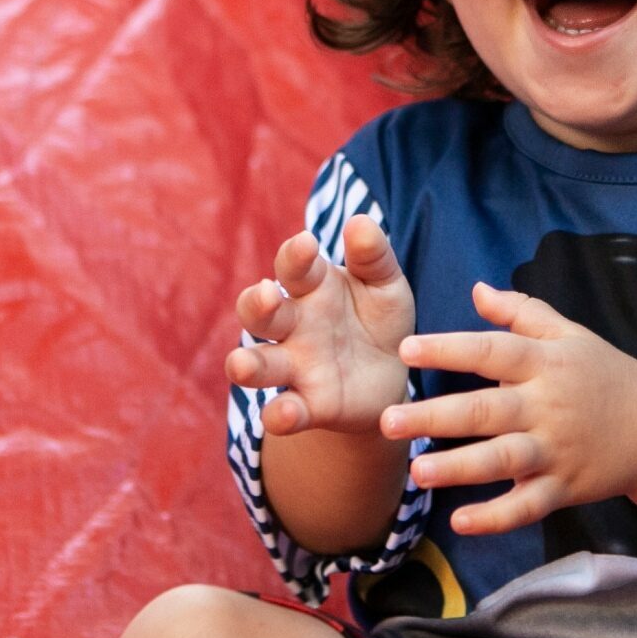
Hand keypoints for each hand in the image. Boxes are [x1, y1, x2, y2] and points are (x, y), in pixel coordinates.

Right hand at [225, 217, 414, 436]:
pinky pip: (284, 412)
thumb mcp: (386, 284)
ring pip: (258, 363)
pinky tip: (284, 414)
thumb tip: (360, 222)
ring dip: (246, 364)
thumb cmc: (380, 318)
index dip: (295, 255)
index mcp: (313, 288)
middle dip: (257, 304)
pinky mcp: (309, 406)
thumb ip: (373, 256)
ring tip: (243, 365)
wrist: (394, 375)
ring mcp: (296, 366)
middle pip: (259, 312)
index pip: (293, 266)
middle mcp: (294, 325)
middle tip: (266, 293)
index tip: (307, 243)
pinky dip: (279, 415)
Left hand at [383, 282, 636, 535]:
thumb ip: (522, 311)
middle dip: (436, 416)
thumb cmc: (606, 374)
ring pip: (503, 460)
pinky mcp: (565, 487)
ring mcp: (557, 450)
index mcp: (546, 363)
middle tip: (387, 420)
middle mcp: (548, 406)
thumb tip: (476, 289)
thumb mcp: (571, 334)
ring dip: (460, 468)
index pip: (492, 351)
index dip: (450, 350)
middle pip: (487, 410)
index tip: (407, 350)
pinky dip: (496, 517)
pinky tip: (461, 521)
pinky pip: (527, 506)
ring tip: (418, 472)